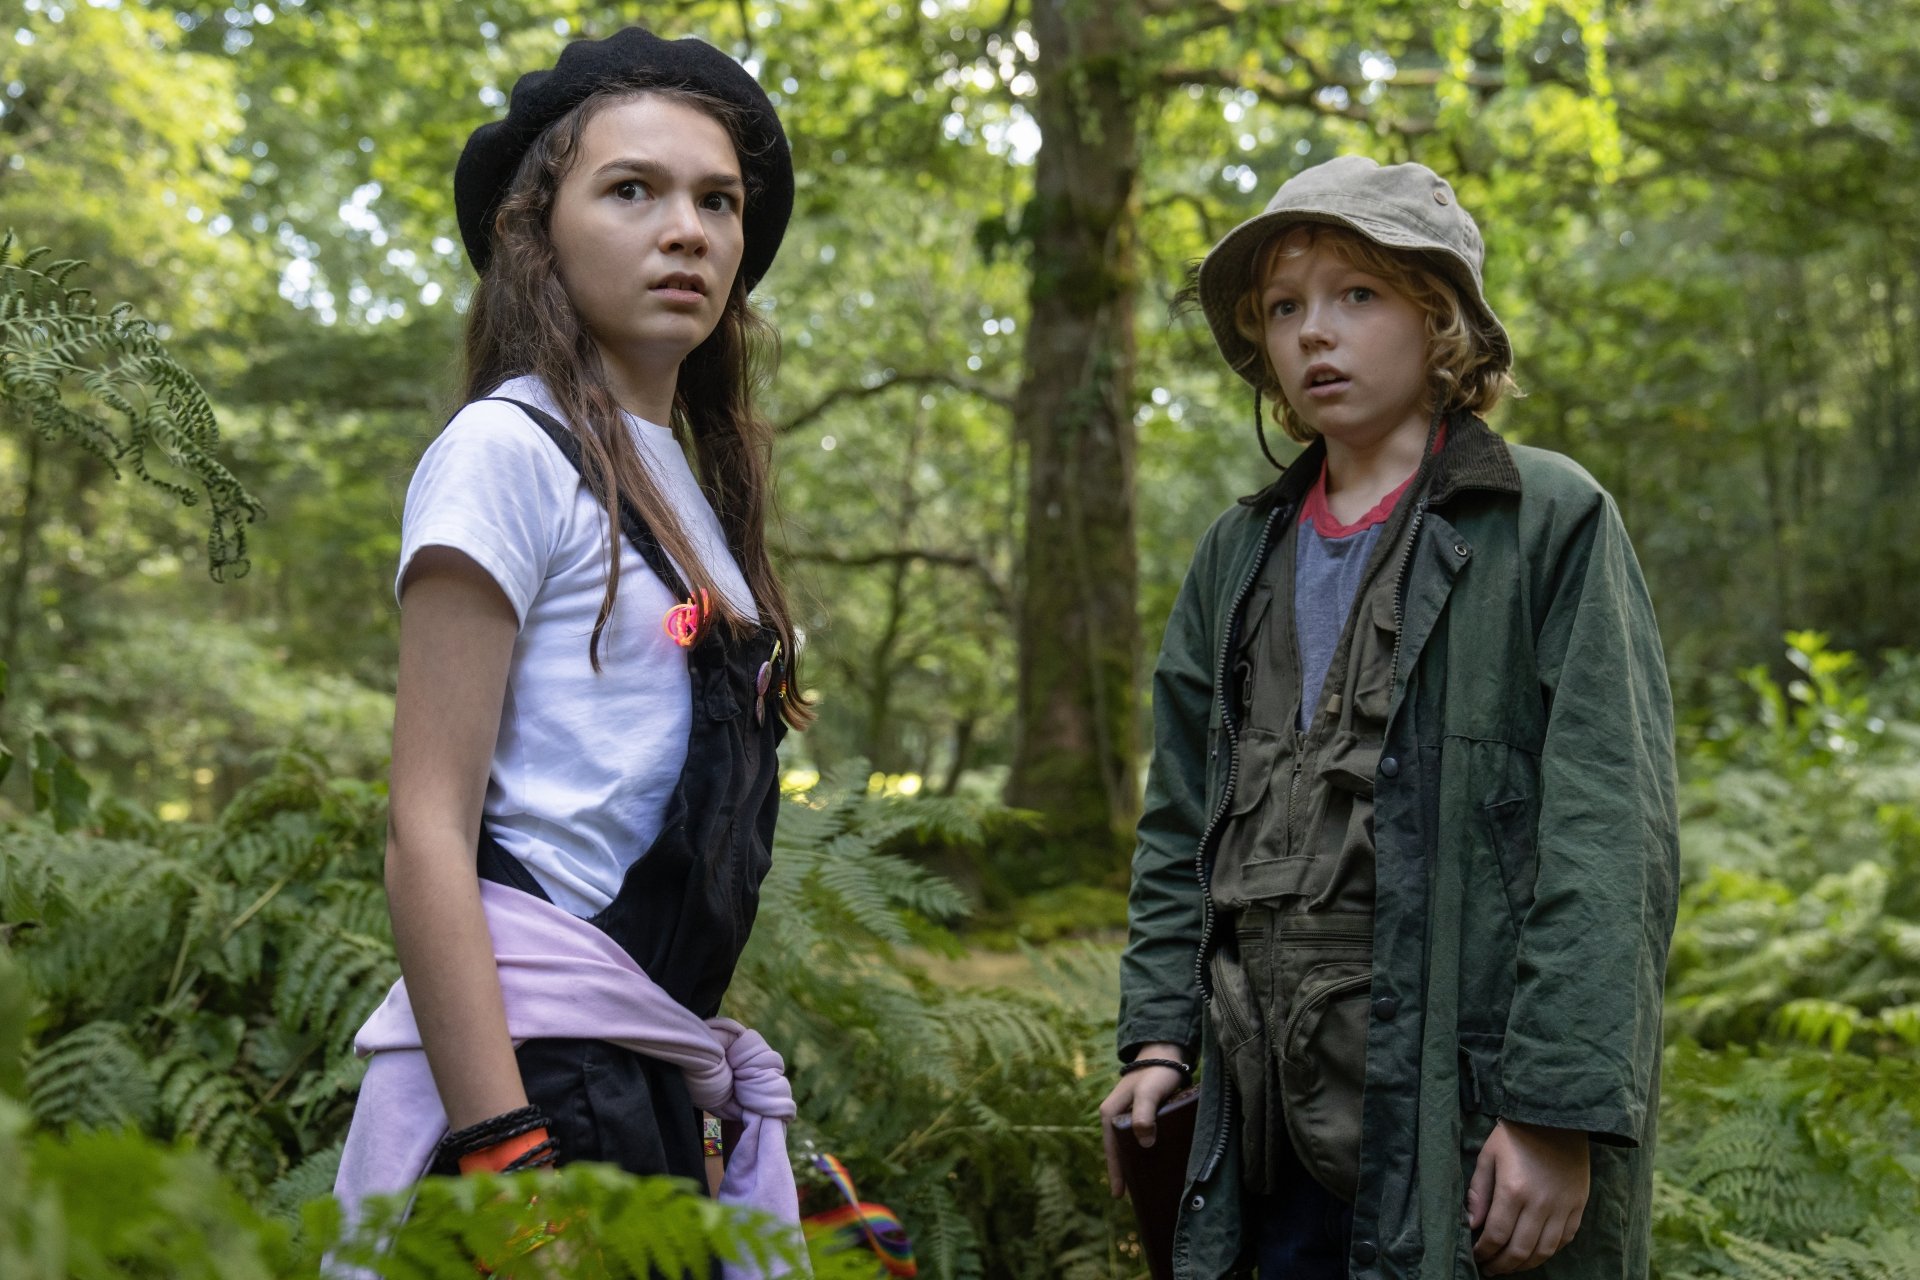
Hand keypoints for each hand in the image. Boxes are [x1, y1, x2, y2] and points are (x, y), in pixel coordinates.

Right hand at [1098, 1043, 1187, 1197]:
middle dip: (1120, 1171)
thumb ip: (1144, 1116)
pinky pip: (1135, 1136)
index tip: (1119, 1195)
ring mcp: (1125, 1113)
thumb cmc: (1156, 1073)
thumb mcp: (1149, 1094)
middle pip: (1115, 1149)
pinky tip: (1149, 1160)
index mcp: (1110, 1112)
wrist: (1166, 1053)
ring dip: (1130, 1162)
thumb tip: (1144, 1144)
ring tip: (1139, 1183)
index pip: (1111, 1149)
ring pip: (1125, 1143)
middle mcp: (1114, 1114)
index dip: (1115, 1171)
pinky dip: (1139, 1151)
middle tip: (1129, 1195)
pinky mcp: (1138, 1112)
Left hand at [1467, 1119, 1589, 1273]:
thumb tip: (1472, 1224)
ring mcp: (1562, 1206)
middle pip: (1520, 1249)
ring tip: (1510, 1265)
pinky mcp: (1578, 1205)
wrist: (1556, 1117)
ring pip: (1544, 1251)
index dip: (1484, 1252)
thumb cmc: (1515, 1135)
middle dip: (1501, 1265)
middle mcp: (1540, 1203)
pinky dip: (1548, 1252)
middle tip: (1490, 1269)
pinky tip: (1535, 1252)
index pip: (1496, 1235)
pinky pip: (1565, 1239)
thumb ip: (1478, 1192)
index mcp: (1513, 1190)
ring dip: (1525, 1264)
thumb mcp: (1488, 1156)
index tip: (1476, 1256)